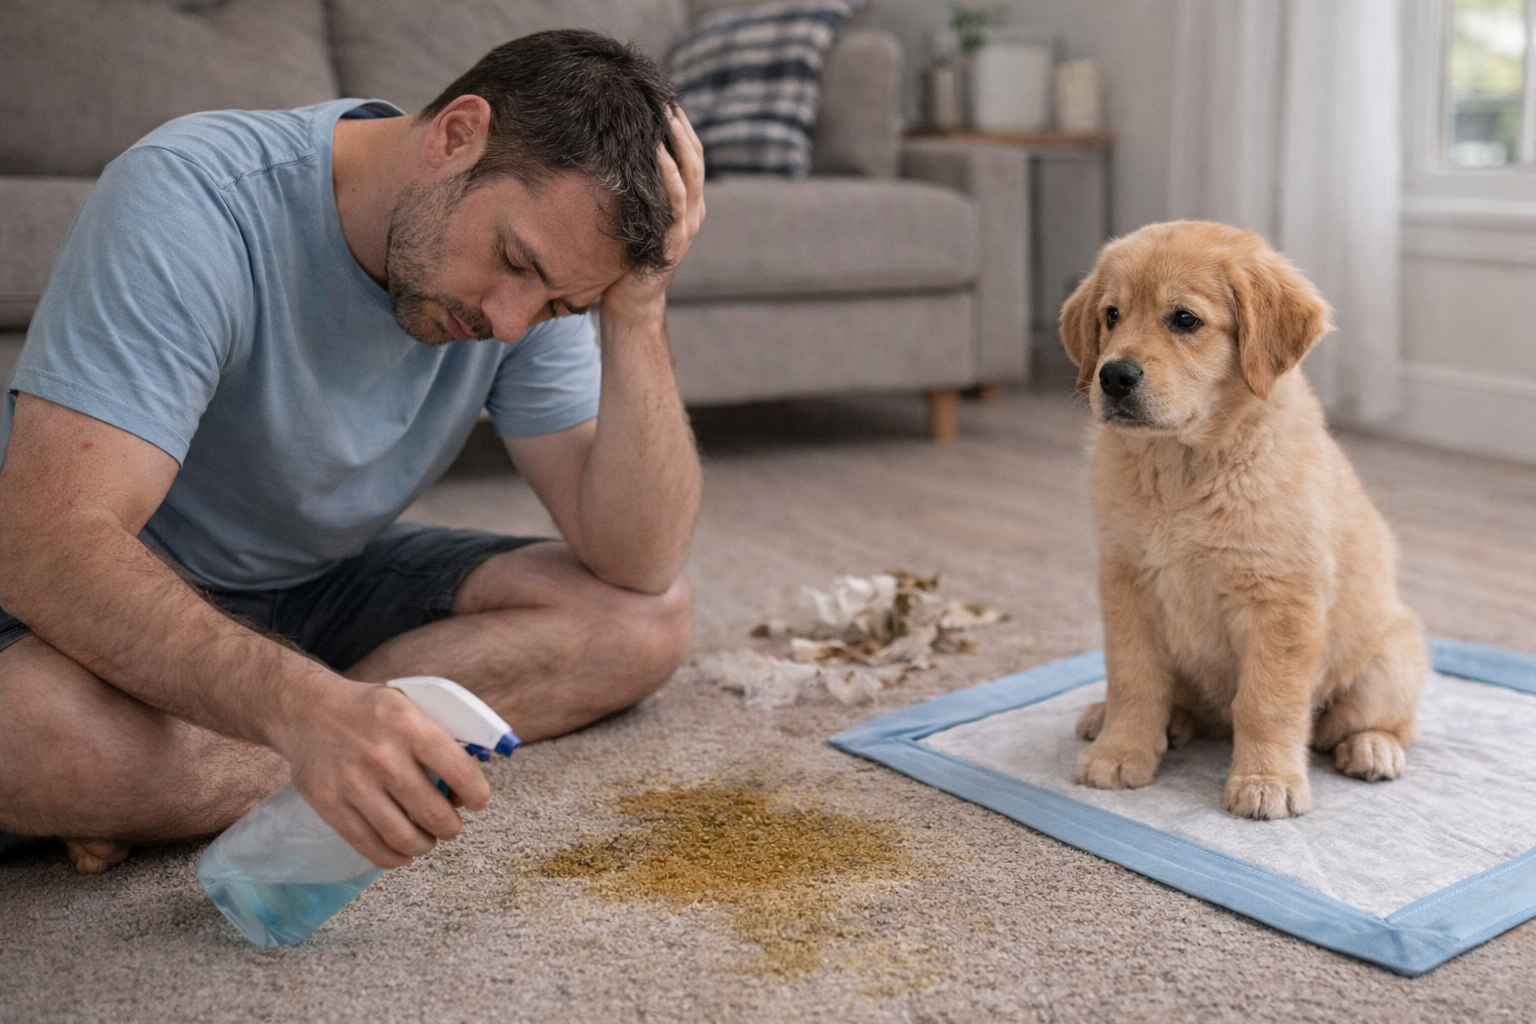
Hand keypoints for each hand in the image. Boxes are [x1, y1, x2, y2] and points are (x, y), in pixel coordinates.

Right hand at [271, 679, 492, 867]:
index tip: (478, 802)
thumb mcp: (410, 705)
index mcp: (409, 725)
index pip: (460, 771)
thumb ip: (440, 737)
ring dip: (425, 845)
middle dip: (451, 827)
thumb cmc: (369, 710)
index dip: (477, 794)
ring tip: (428, 840)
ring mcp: (354, 784)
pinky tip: (403, 853)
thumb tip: (468, 780)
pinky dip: (393, 858)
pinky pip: (369, 846)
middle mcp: (383, 756)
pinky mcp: (330, 805)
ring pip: (404, 837)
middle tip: (451, 825)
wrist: (307, 710)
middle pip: (433, 814)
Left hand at [599, 106, 706, 324]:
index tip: (665, 100)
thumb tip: (611, 156)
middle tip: (665, 99)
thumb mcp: (634, 218)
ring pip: (692, 174)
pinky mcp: (673, 240)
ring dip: (679, 143)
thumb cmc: (625, 260)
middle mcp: (693, 213)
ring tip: (664, 117)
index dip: (682, 128)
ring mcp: (686, 227)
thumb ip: (635, 193)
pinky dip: (670, 174)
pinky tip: (657, 152)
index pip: (692, 157)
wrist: (631, 304)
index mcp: (688, 205)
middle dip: (682, 128)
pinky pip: (676, 200)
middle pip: (696, 159)